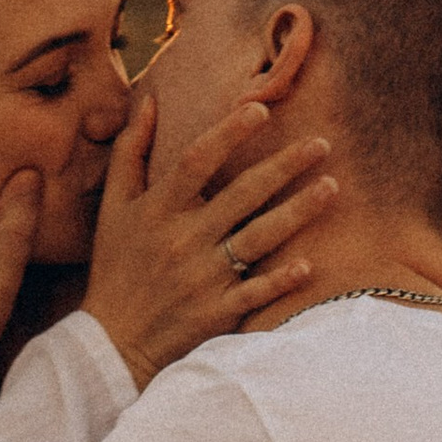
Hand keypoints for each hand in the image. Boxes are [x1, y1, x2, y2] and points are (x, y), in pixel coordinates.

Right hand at [83, 92, 338, 388]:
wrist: (110, 344)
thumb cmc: (115, 267)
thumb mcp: (113, 206)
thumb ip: (129, 150)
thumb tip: (148, 98)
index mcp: (157, 210)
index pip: (196, 161)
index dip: (228, 133)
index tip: (260, 108)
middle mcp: (182, 240)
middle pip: (241, 194)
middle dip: (284, 166)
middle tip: (321, 144)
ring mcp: (201, 278)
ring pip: (257, 238)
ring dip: (297, 212)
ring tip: (331, 187)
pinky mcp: (215, 313)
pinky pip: (255, 292)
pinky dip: (280, 280)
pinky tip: (309, 265)